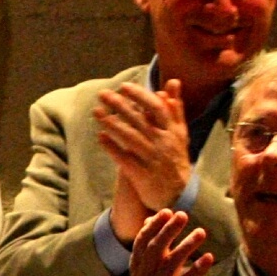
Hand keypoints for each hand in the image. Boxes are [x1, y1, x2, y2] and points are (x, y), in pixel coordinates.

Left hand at [96, 78, 191, 237]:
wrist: (179, 193)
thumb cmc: (176, 157)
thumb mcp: (180, 132)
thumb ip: (175, 107)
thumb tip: (173, 82)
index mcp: (173, 131)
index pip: (156, 108)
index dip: (140, 95)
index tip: (123, 86)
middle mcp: (163, 143)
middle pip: (139, 120)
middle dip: (120, 105)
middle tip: (102, 94)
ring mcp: (153, 160)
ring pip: (130, 138)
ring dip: (112, 124)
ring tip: (96, 112)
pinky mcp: (142, 176)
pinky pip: (125, 159)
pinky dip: (112, 147)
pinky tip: (100, 137)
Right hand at [127, 209, 213, 275]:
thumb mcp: (146, 271)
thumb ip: (149, 246)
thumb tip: (151, 219)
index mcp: (138, 268)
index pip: (142, 243)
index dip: (154, 227)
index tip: (167, 212)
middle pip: (155, 250)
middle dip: (168, 231)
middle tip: (182, 215)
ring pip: (171, 265)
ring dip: (186, 246)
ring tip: (201, 232)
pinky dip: (197, 270)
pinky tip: (208, 257)